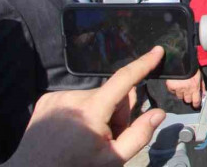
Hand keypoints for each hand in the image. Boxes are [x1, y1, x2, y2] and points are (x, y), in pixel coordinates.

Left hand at [3, 47, 166, 166]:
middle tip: (108, 135)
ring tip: (88, 135)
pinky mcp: (47, 99)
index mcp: (92, 110)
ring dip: (99, 112)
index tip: (157, 51)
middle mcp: (73, 97)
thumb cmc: (76, 166)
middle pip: (112, 94)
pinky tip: (73, 130)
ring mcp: (57, 97)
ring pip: (95, 97)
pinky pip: (76, 98)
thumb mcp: (113, 158)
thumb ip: (139, 135)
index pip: (124, 80)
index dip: (143, 64)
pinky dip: (81, 111)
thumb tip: (159, 113)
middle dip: (117, 111)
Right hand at [165, 69, 204, 108]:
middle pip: (187, 100)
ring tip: (182, 86)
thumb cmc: (192, 68)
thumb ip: (202, 86)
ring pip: (179, 96)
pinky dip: (174, 89)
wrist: (181, 61)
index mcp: (195, 87)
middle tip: (188, 92)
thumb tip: (204, 95)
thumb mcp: (200, 76)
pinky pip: (172, 91)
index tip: (195, 105)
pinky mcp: (170, 87)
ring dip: (181, 93)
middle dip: (188, 97)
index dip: (196, 104)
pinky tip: (176, 84)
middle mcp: (187, 90)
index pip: (196, 101)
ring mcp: (178, 89)